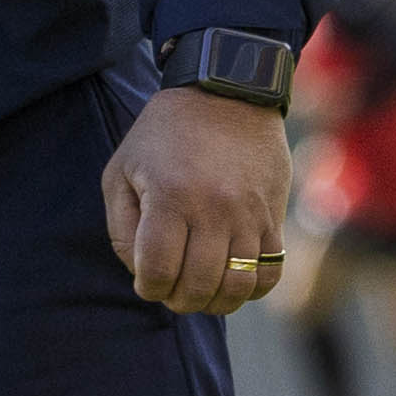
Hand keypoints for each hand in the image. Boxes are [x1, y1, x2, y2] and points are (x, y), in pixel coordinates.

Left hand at [103, 88, 291, 316]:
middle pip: (198, 286)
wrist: (226, 93)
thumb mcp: (122, 168)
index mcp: (170, 196)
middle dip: (178, 300)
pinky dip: (251, 289)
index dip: (148, 287)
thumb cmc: (164, 134)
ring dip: (215, 302)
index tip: (146, 281)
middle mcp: (213, 209)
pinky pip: (271, 272)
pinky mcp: (273, 216)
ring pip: (237, 287)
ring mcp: (248, 214)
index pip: (158, 271)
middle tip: (171, 291)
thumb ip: (122, 226)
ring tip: (201, 292)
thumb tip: (141, 272)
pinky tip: (232, 281)